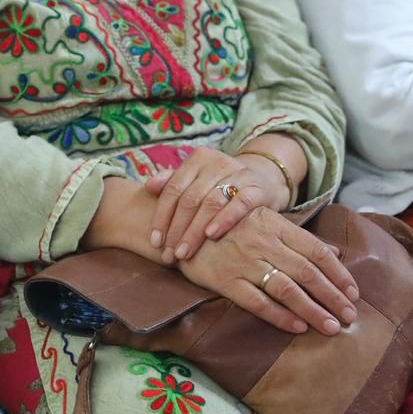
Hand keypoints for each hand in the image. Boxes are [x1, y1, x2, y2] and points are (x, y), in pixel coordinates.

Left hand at [142, 145, 293, 264]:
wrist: (264, 180)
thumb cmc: (220, 185)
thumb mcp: (197, 180)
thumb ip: (172, 182)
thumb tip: (148, 187)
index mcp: (198, 159)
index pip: (173, 188)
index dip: (161, 216)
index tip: (155, 242)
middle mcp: (217, 163)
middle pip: (190, 199)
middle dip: (176, 229)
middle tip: (169, 254)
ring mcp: (238, 174)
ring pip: (211, 203)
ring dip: (195, 231)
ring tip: (185, 252)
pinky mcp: (257, 188)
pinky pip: (239, 203)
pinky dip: (224, 219)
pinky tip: (212, 235)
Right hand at [178, 206, 357, 336]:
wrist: (180, 227)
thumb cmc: (226, 225)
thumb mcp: (262, 220)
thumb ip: (295, 236)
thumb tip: (334, 253)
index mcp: (274, 224)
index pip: (317, 250)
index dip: (338, 273)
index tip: (354, 293)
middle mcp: (262, 242)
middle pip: (307, 272)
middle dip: (333, 296)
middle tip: (350, 316)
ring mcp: (243, 262)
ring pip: (287, 289)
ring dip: (313, 310)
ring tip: (331, 327)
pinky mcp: (225, 280)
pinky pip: (258, 302)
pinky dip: (280, 315)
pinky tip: (297, 327)